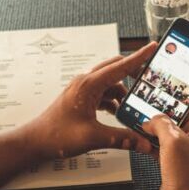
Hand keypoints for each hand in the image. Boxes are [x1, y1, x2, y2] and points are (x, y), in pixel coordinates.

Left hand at [25, 42, 157, 159]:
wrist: (35, 141)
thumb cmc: (55, 135)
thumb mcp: (93, 137)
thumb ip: (122, 138)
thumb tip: (142, 142)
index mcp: (89, 84)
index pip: (121, 66)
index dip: (139, 57)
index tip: (153, 48)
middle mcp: (86, 83)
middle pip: (116, 69)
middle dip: (134, 72)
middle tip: (150, 77)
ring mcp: (83, 90)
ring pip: (111, 84)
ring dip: (124, 93)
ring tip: (135, 107)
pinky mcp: (82, 99)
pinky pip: (104, 94)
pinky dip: (114, 101)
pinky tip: (120, 113)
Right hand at [142, 86, 188, 189]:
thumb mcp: (173, 142)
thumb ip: (162, 123)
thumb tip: (153, 118)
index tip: (186, 71)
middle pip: (186, 110)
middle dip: (171, 101)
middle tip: (157, 89)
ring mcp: (187, 148)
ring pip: (172, 126)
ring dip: (159, 120)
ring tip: (145, 110)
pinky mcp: (175, 160)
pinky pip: (163, 142)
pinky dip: (153, 137)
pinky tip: (142, 133)